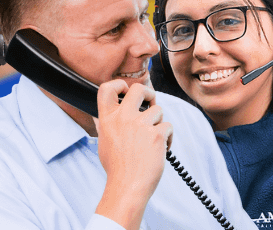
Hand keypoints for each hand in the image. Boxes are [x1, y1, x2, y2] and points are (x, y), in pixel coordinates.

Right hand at [94, 80, 172, 229]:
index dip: (119, 84)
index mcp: (107, 119)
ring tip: (154, 140)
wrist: (127, 187)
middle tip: (151, 103)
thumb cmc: (117, 169)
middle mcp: (123, 118)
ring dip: (159, 123)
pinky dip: (168, 138)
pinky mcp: (157, 135)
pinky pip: (168, 126)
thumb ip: (106, 125)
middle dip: (148, 92)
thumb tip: (104, 116)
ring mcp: (140, 126)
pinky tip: (162, 150)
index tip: (126, 91)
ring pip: (158, 110)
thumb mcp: (104, 142)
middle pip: (138, 89)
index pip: (106, 88)